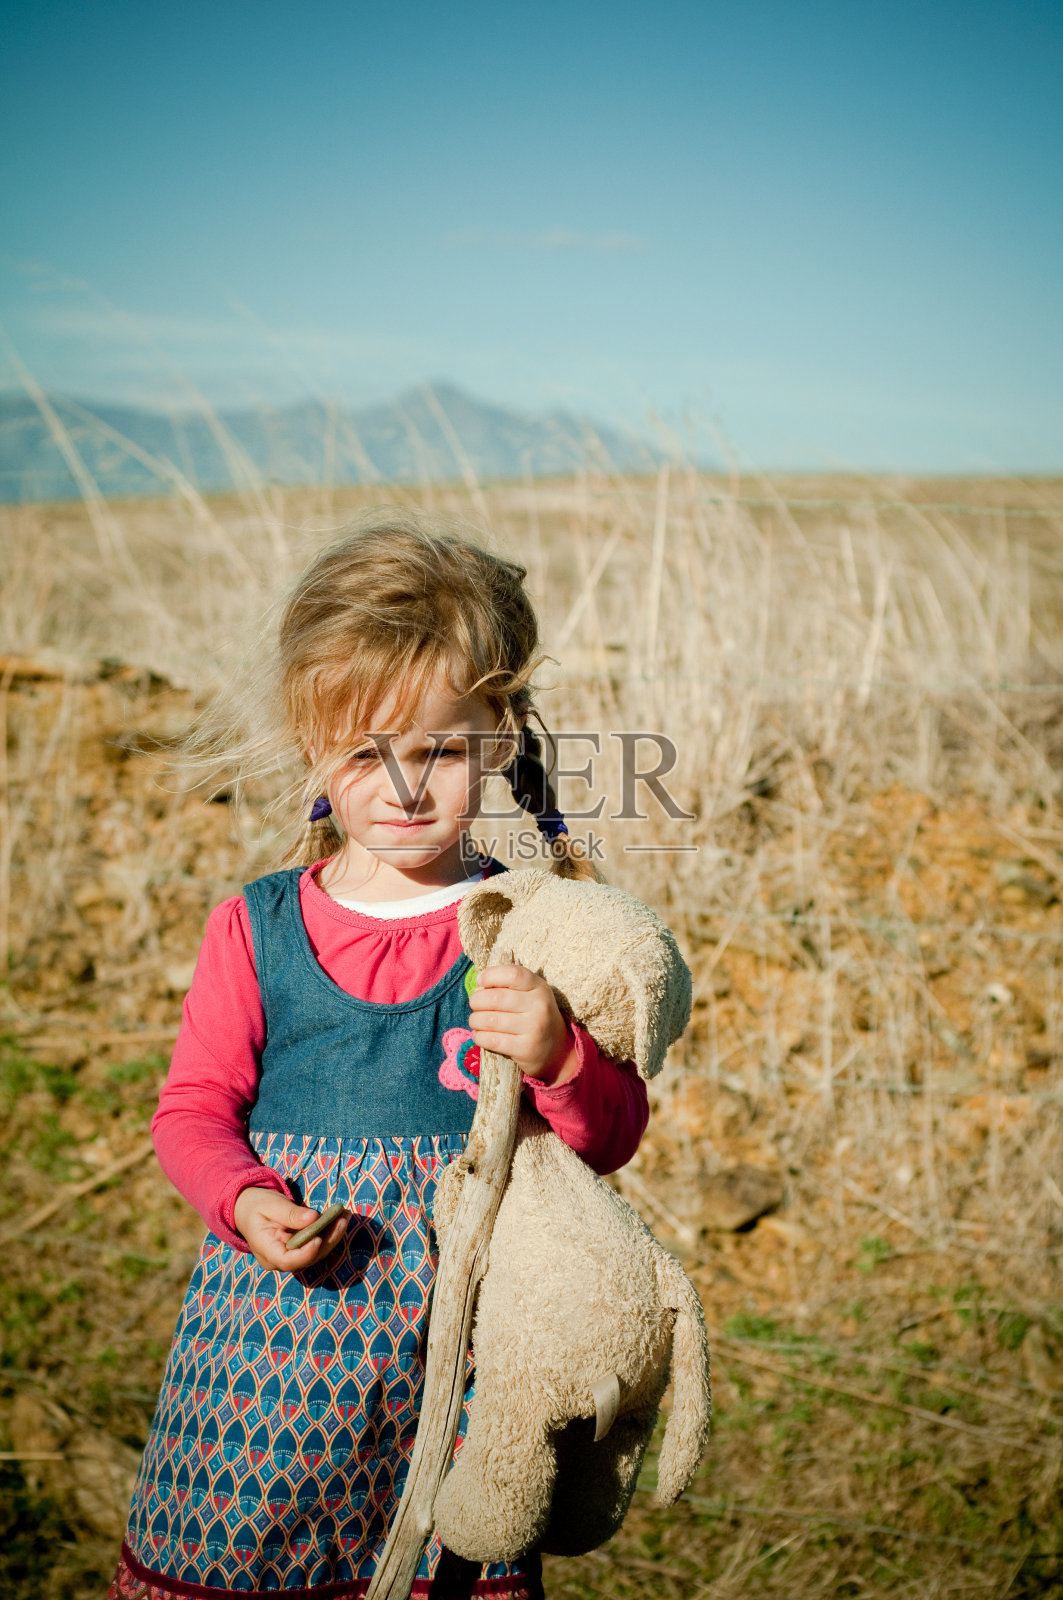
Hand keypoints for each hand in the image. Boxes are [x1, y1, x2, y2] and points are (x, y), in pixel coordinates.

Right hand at [233, 1186, 347, 1272]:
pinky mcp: (300, 1250)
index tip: (319, 1238)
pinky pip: (317, 1246)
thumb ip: (290, 1213)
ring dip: (333, 1236)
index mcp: (266, 1251)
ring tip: (344, 1216)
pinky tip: (340, 1218)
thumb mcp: (270, 1205)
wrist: (250, 1210)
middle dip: (328, 1240)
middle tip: (342, 1219)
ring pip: (316, 1253)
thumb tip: (313, 1217)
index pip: (287, 1261)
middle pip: (307, 1258)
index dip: (305, 1253)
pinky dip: (329, 1233)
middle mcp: (279, 1260)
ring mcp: (291, 1257)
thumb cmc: (257, 1206)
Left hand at [469, 963, 579, 1085]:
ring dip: (475, 1020)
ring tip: (476, 1021)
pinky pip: (491, 1040)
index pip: (512, 974)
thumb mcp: (529, 994)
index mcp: (539, 987)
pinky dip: (479, 1037)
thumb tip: (477, 990)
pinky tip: (482, 1035)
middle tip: (475, 1005)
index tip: (480, 981)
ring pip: (489, 1020)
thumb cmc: (534, 1016)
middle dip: (476, 1001)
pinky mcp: (525, 1049)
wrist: (557, 1049)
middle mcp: (539, 1006)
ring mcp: (534, 1028)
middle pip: (495, 998)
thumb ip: (506, 986)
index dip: (490, 975)